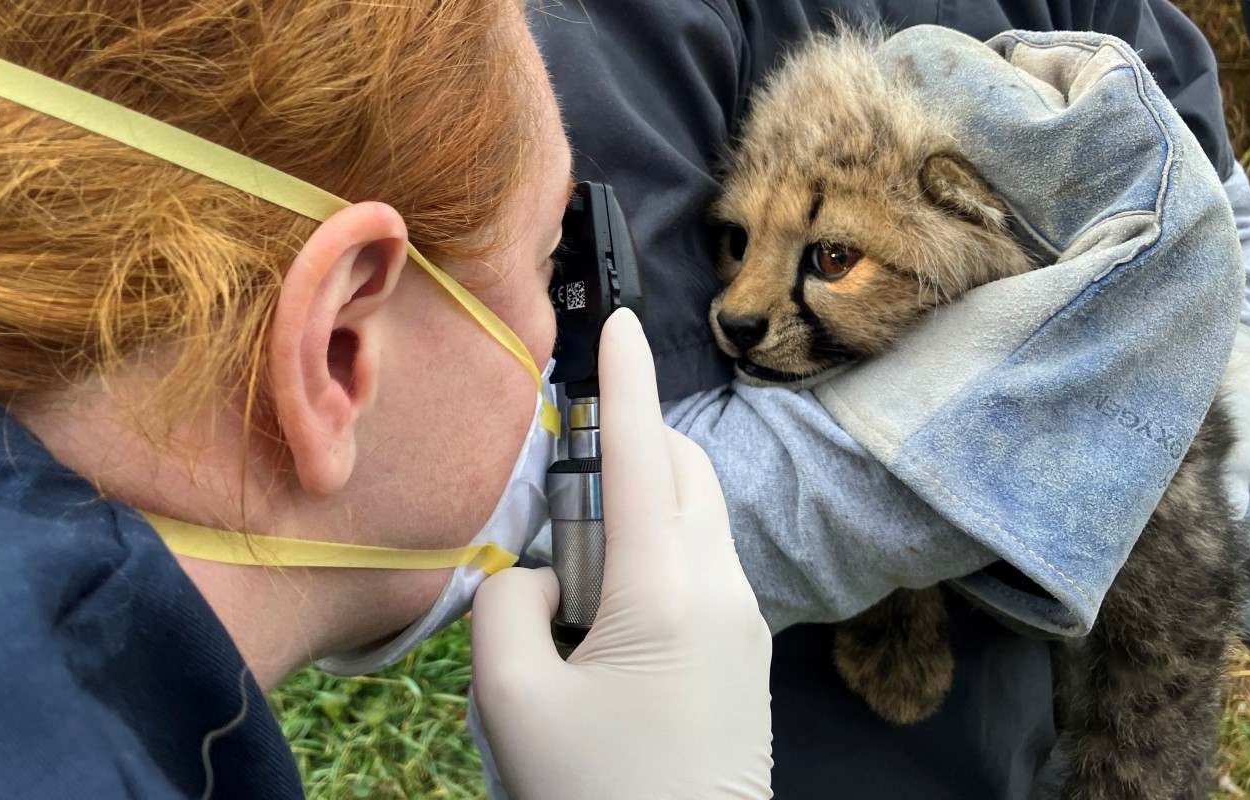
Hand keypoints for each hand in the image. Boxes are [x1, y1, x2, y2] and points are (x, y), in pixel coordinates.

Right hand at [471, 307, 772, 799]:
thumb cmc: (595, 798)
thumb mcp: (512, 705)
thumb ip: (503, 610)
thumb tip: (530, 580)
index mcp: (666, 591)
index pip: (646, 453)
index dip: (626, 379)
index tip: (620, 320)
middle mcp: (722, 592)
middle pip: (685, 474)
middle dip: (632, 450)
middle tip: (562, 496)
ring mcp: (744, 627)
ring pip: (696, 522)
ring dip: (641, 510)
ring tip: (573, 584)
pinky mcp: (745, 660)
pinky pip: (702, 570)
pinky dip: (656, 557)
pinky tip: (605, 624)